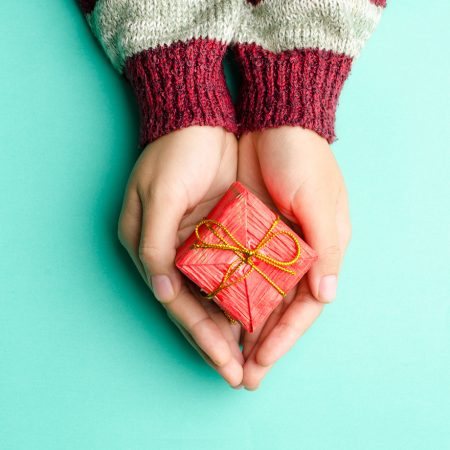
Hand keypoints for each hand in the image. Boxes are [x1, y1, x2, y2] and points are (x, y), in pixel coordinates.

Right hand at [117, 126, 242, 386]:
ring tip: (255, 357)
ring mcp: (200, 245)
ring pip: (218, 296)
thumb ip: (155, 245)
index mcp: (155, 250)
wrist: (197, 118)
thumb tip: (162, 292)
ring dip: (235, 325)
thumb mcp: (160, 194)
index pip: (181, 306)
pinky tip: (260, 314)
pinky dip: (244, 294)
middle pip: (200, 309)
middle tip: (245, 376)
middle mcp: (176, 254)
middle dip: (221, 344)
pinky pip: (233, 271)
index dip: (203, 339)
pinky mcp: (221, 231)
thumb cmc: (174, 154)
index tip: (227, 367)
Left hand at [237, 126, 351, 388]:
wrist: (274, 119)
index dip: (282, 338)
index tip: (260, 363)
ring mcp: (266, 243)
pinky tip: (213, 313)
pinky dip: (227, 293)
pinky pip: (235, 269)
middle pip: (276, 309)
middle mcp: (293, 253)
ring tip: (223, 353)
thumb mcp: (319, 202)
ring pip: (254, 295)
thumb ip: (325, 250)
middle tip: (240, 374)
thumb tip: (324, 296)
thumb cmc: (303, 158)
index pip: (302, 308)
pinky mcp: (243, 229)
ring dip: (241, 324)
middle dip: (259, 342)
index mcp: (319, 250)